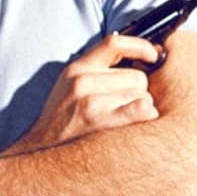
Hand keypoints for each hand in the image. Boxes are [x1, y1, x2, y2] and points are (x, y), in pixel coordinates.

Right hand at [9, 34, 160, 154]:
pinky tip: (134, 128)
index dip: (141, 46)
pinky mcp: (102, 122)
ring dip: (142, 109)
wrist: (42, 151)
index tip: (153, 54)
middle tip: (122, 108)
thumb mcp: (71, 86)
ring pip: (144, 97)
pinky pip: (144, 110)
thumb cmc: (63, 120)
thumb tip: (139, 60)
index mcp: (76, 70)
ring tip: (122, 121)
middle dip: (138, 92)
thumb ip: (97, 71)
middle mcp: (82, 82)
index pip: (114, 44)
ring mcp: (91, 102)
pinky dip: (147, 118)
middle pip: (138, 77)